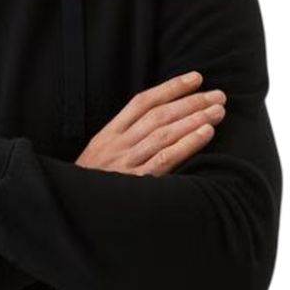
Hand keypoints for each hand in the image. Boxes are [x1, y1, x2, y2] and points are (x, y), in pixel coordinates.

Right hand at [75, 72, 226, 175]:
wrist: (72, 210)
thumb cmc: (91, 186)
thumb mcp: (99, 157)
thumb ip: (123, 140)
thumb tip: (158, 123)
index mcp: (108, 135)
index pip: (142, 102)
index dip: (171, 88)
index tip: (196, 78)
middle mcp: (117, 145)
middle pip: (158, 115)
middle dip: (191, 102)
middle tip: (218, 95)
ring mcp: (125, 164)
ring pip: (163, 134)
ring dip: (194, 119)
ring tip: (218, 110)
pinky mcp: (135, 184)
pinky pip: (164, 160)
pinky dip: (186, 144)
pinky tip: (205, 134)